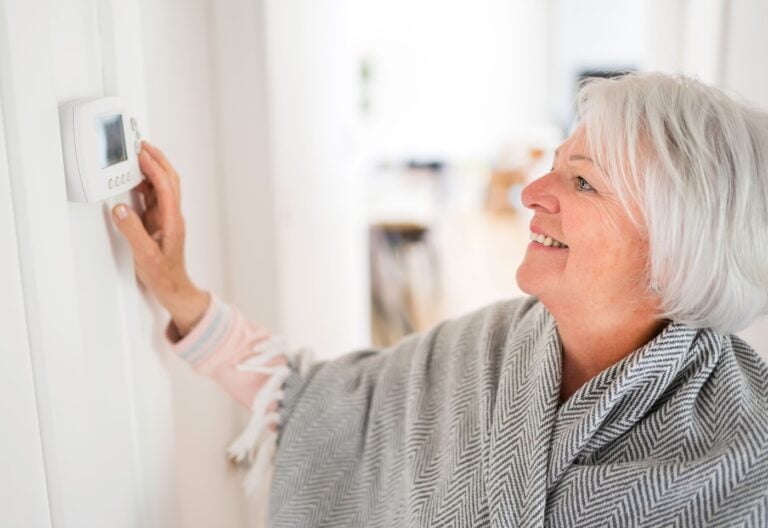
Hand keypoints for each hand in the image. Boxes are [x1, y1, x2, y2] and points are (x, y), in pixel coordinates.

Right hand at [112, 141, 209, 336]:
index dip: (155, 168)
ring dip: (153, 169)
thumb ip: (132, 231)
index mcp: (172, 221)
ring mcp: (167, 219)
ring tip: (138, 156)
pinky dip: (146, 184)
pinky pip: (154, 197)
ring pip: (163, 187)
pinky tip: (135, 180)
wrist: (173, 288)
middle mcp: (172, 217)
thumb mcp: (144, 256)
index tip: (142, 154)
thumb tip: (120, 209)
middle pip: (170, 181)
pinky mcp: (159, 223)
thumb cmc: (164, 275)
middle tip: (142, 145)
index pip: (166, 187)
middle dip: (158, 161)